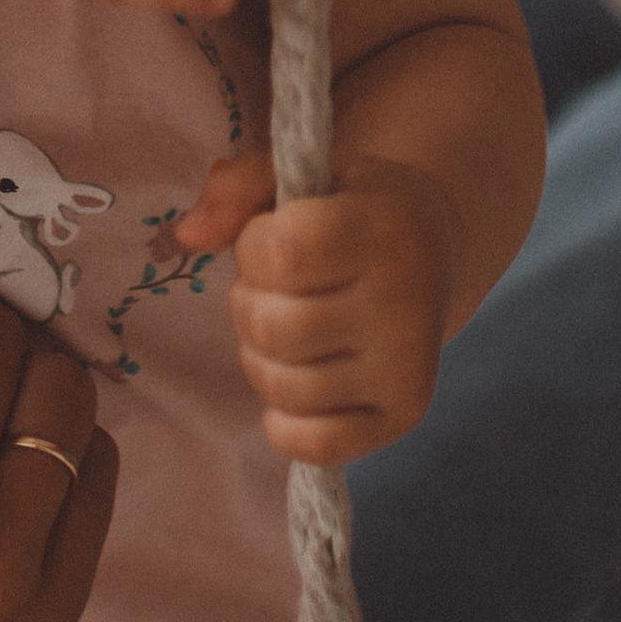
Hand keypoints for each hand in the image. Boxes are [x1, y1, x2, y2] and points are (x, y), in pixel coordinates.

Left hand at [227, 159, 459, 464]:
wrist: (432, 250)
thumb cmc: (350, 207)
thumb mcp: (301, 177)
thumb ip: (237, 187)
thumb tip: (188, 235)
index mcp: (384, 229)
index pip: (281, 254)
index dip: (253, 245)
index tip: (274, 235)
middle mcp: (405, 303)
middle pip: (272, 327)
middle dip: (250, 303)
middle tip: (277, 287)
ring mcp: (406, 368)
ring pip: (281, 387)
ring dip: (260, 357)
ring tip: (287, 326)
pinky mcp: (401, 417)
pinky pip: (311, 444)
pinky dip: (283, 420)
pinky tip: (296, 377)